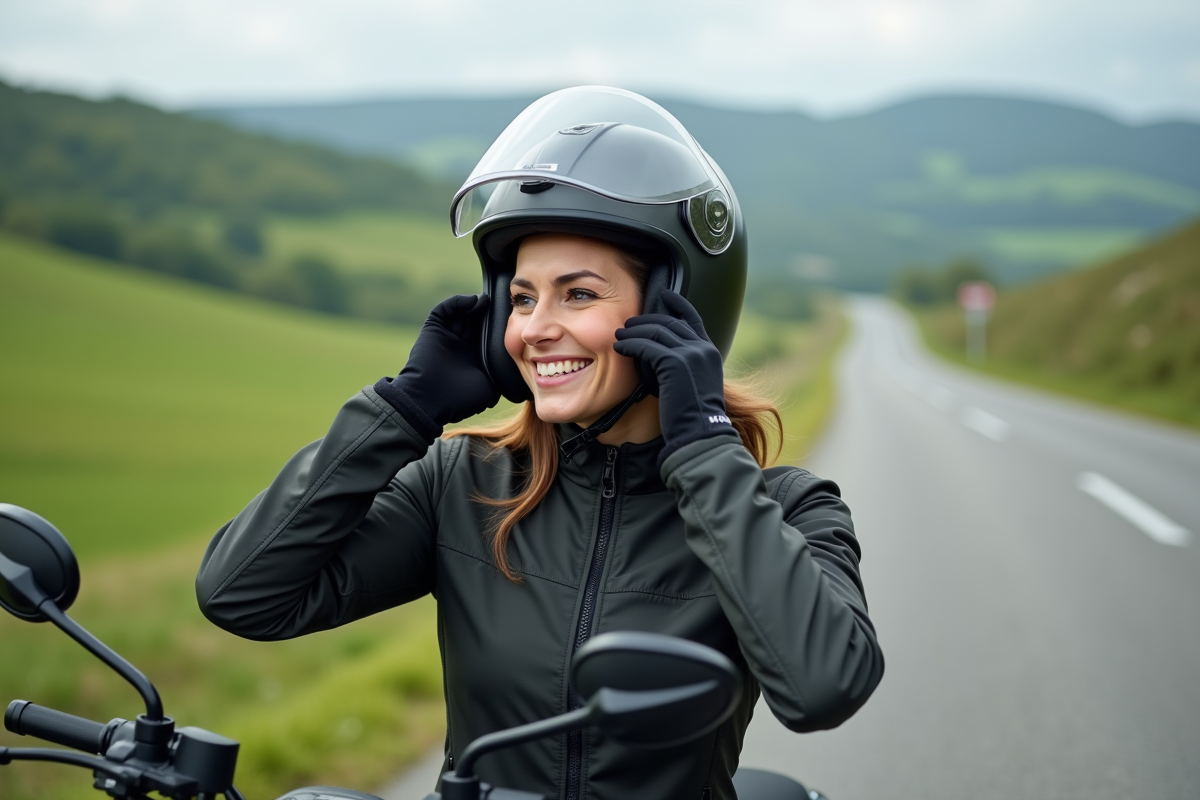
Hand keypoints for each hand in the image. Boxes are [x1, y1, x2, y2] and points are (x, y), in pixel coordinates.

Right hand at [374, 294, 500, 437]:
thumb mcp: (490, 390)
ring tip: (486, 301)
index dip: (496, 326)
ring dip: (473, 305)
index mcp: (473, 359)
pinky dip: (456, 302)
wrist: (430, 401)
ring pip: (460, 313)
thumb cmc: (460, 400)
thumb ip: (502, 377)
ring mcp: (445, 337)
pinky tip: (471, 301)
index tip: (509, 318)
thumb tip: (517, 369)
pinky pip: (443, 310)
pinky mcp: (432, 330)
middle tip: (499, 305)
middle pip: (474, 321)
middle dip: (485, 312)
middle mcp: (459, 346)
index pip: (487, 336)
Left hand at [613, 291, 735, 464]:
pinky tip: (619, 347)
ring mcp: (690, 354)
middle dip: (646, 320)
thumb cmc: (691, 417)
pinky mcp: (674, 363)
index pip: (693, 317)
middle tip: (628, 324)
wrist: (700, 434)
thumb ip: (681, 367)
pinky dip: (630, 344)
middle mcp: (702, 348)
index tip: (664, 295)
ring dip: (634, 331)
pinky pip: (646, 346)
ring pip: (656, 331)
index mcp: (709, 352)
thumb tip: (656, 358)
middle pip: (669, 321)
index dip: (678, 304)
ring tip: (618, 335)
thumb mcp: (691, 385)